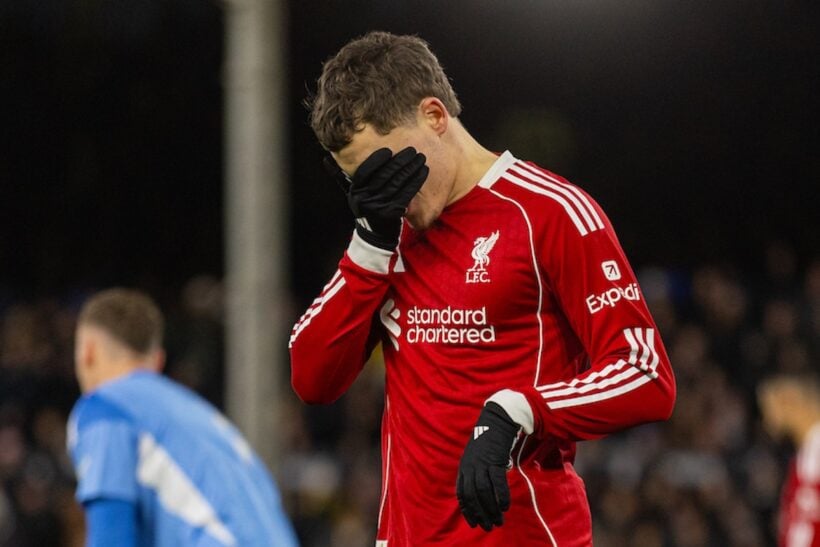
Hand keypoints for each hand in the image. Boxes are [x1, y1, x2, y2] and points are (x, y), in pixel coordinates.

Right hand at [324, 147, 427, 250]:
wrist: (375, 238)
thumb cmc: (366, 210)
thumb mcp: (353, 195)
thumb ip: (341, 177)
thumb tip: (326, 159)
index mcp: (355, 192)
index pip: (365, 172)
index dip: (376, 160)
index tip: (388, 150)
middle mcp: (365, 200)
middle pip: (384, 176)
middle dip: (399, 161)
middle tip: (412, 151)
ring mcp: (379, 207)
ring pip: (397, 183)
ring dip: (411, 169)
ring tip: (420, 158)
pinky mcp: (392, 214)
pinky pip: (406, 194)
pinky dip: (415, 182)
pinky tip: (423, 172)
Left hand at [456, 402, 519, 530]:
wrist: (497, 419)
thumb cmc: (489, 440)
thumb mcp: (476, 456)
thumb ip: (477, 472)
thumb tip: (484, 493)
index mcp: (464, 467)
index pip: (461, 494)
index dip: (467, 510)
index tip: (474, 523)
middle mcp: (469, 466)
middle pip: (471, 495)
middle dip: (480, 513)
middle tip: (489, 526)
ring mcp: (481, 463)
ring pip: (483, 491)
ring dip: (491, 508)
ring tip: (499, 520)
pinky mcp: (494, 459)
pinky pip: (496, 481)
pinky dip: (500, 495)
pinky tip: (505, 506)